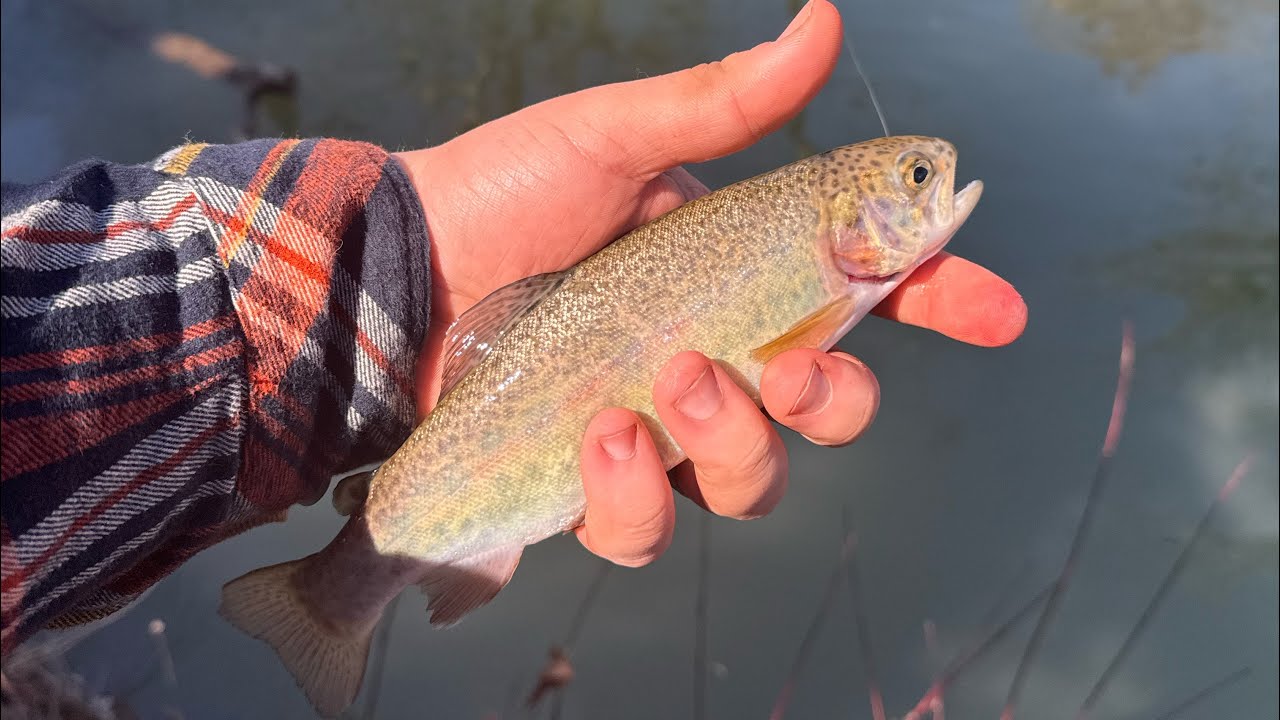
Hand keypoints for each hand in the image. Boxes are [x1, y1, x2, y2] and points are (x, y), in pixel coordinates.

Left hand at [394, 0, 1026, 566]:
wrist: (397, 269)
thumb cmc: (503, 194)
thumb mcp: (614, 137)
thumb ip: (721, 106)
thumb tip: (824, 19)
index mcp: (736, 273)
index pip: (865, 296)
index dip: (941, 304)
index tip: (997, 311)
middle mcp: (712, 356)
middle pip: (827, 412)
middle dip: (834, 400)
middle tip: (783, 365)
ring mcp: (655, 429)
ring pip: (751, 483)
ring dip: (733, 444)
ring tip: (663, 387)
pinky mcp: (589, 483)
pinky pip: (647, 529)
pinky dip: (637, 497)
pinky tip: (599, 436)